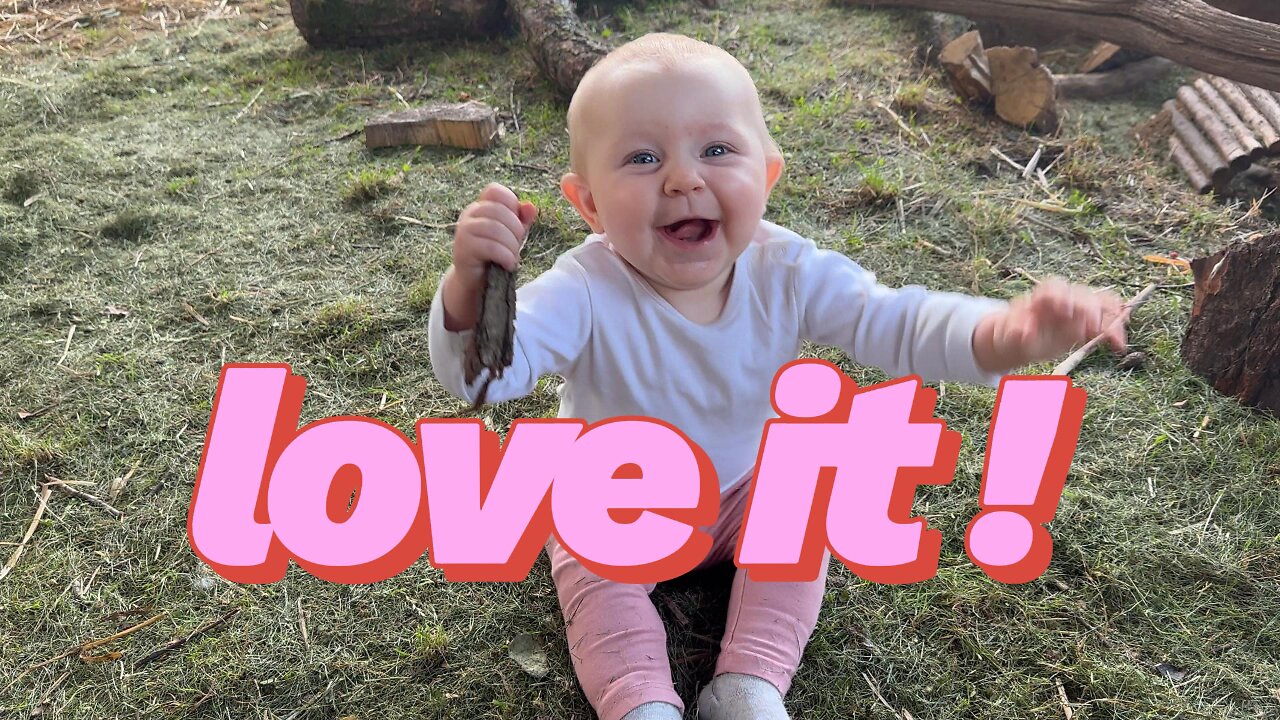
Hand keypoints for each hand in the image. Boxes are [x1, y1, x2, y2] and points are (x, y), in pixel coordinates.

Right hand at [441, 183, 537, 330]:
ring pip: (494, 228)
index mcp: (480, 206)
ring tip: (512, 258)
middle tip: (517, 246)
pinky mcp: (463, 250)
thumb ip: (521, 220)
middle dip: (515, 230)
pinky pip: (490, 247)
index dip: (511, 204)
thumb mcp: (512, 235)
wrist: (477, 281)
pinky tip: (508, 265)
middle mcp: (469, 215)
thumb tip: (529, 207)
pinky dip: (505, 256)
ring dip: (511, 246)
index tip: (516, 223)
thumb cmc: (495, 255)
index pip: (495, 191)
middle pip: (498, 210)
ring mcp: (463, 231)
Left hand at [976, 277, 1127, 372]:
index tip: (1064, 311)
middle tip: (1092, 327)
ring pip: (1099, 304)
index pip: (1054, 287)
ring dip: (1108, 317)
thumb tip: (1022, 331)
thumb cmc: (1012, 334)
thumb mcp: (1009, 333)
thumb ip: (1016, 330)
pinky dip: (1115, 330)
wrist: (1020, 341)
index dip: (1061, 297)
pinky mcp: (1086, 323)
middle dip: (1088, 308)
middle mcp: (1063, 299)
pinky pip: (1106, 321)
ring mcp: (1078, 309)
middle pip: (1081, 294)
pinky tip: (1119, 345)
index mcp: (1041, 297)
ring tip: (1114, 337)